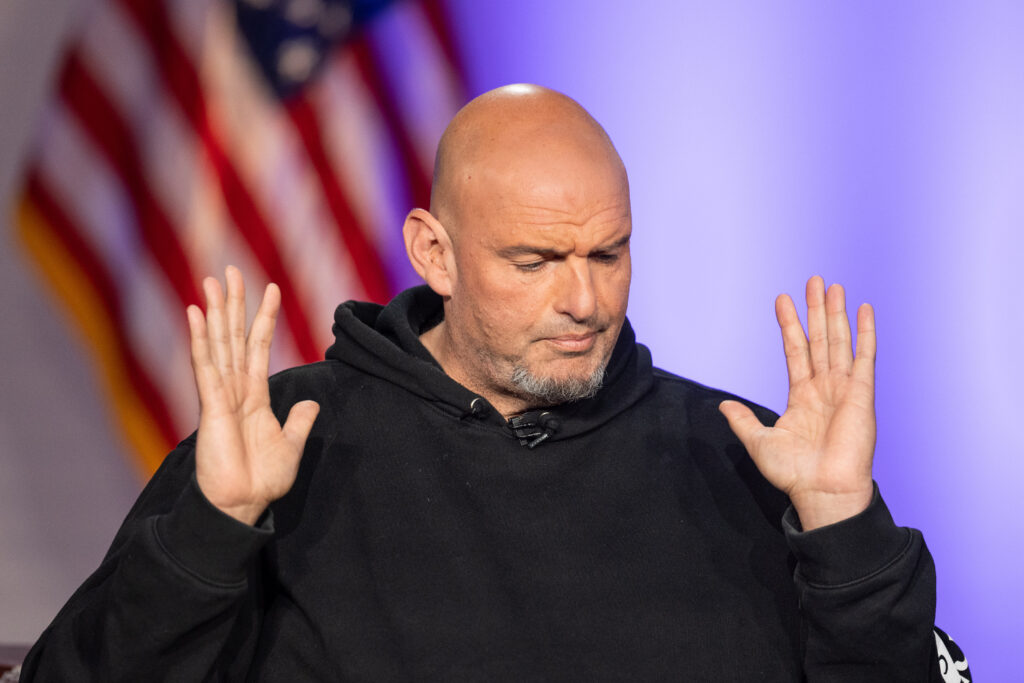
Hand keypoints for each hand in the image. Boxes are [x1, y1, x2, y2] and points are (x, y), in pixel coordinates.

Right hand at [186, 267, 319, 524]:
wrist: (243, 505)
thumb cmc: (262, 479)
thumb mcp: (290, 445)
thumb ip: (299, 421)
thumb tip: (309, 403)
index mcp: (254, 396)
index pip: (259, 347)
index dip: (265, 318)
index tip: (271, 289)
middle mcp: (235, 389)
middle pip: (235, 336)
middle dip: (235, 304)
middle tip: (230, 269)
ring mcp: (221, 395)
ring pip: (219, 343)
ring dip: (217, 312)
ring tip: (212, 281)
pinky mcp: (210, 405)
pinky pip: (205, 365)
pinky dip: (200, 339)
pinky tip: (196, 313)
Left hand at [719, 276, 875, 529]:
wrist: (821, 491)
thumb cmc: (794, 473)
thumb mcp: (759, 442)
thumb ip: (743, 421)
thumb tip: (724, 405)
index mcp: (802, 397)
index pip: (795, 351)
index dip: (789, 325)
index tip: (782, 299)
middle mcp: (824, 388)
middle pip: (819, 339)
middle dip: (815, 310)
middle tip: (814, 280)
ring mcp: (844, 389)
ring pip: (839, 341)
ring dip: (836, 313)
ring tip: (832, 286)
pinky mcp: (862, 394)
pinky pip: (865, 357)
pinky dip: (865, 333)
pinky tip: (864, 310)